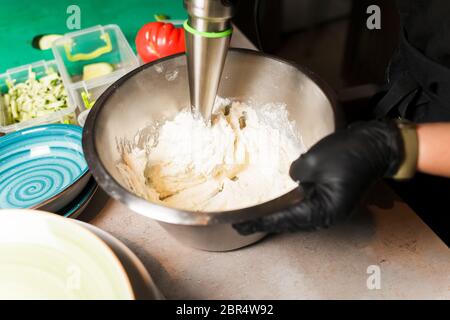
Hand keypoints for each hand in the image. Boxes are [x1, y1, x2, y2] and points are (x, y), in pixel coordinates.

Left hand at [233, 120, 404, 233]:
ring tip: (255, 217)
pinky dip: (290, 208)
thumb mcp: (313, 161)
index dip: (261, 222)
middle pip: (291, 223)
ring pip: (298, 218)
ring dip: (278, 217)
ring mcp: (331, 209)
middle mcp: (327, 216)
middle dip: (266, 223)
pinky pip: (306, 208)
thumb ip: (295, 174)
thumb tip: (293, 179)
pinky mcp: (332, 199)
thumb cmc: (347, 153)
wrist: (376, 145)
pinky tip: (277, 204)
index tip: (240, 225)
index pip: (285, 219)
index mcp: (324, 210)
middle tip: (241, 224)